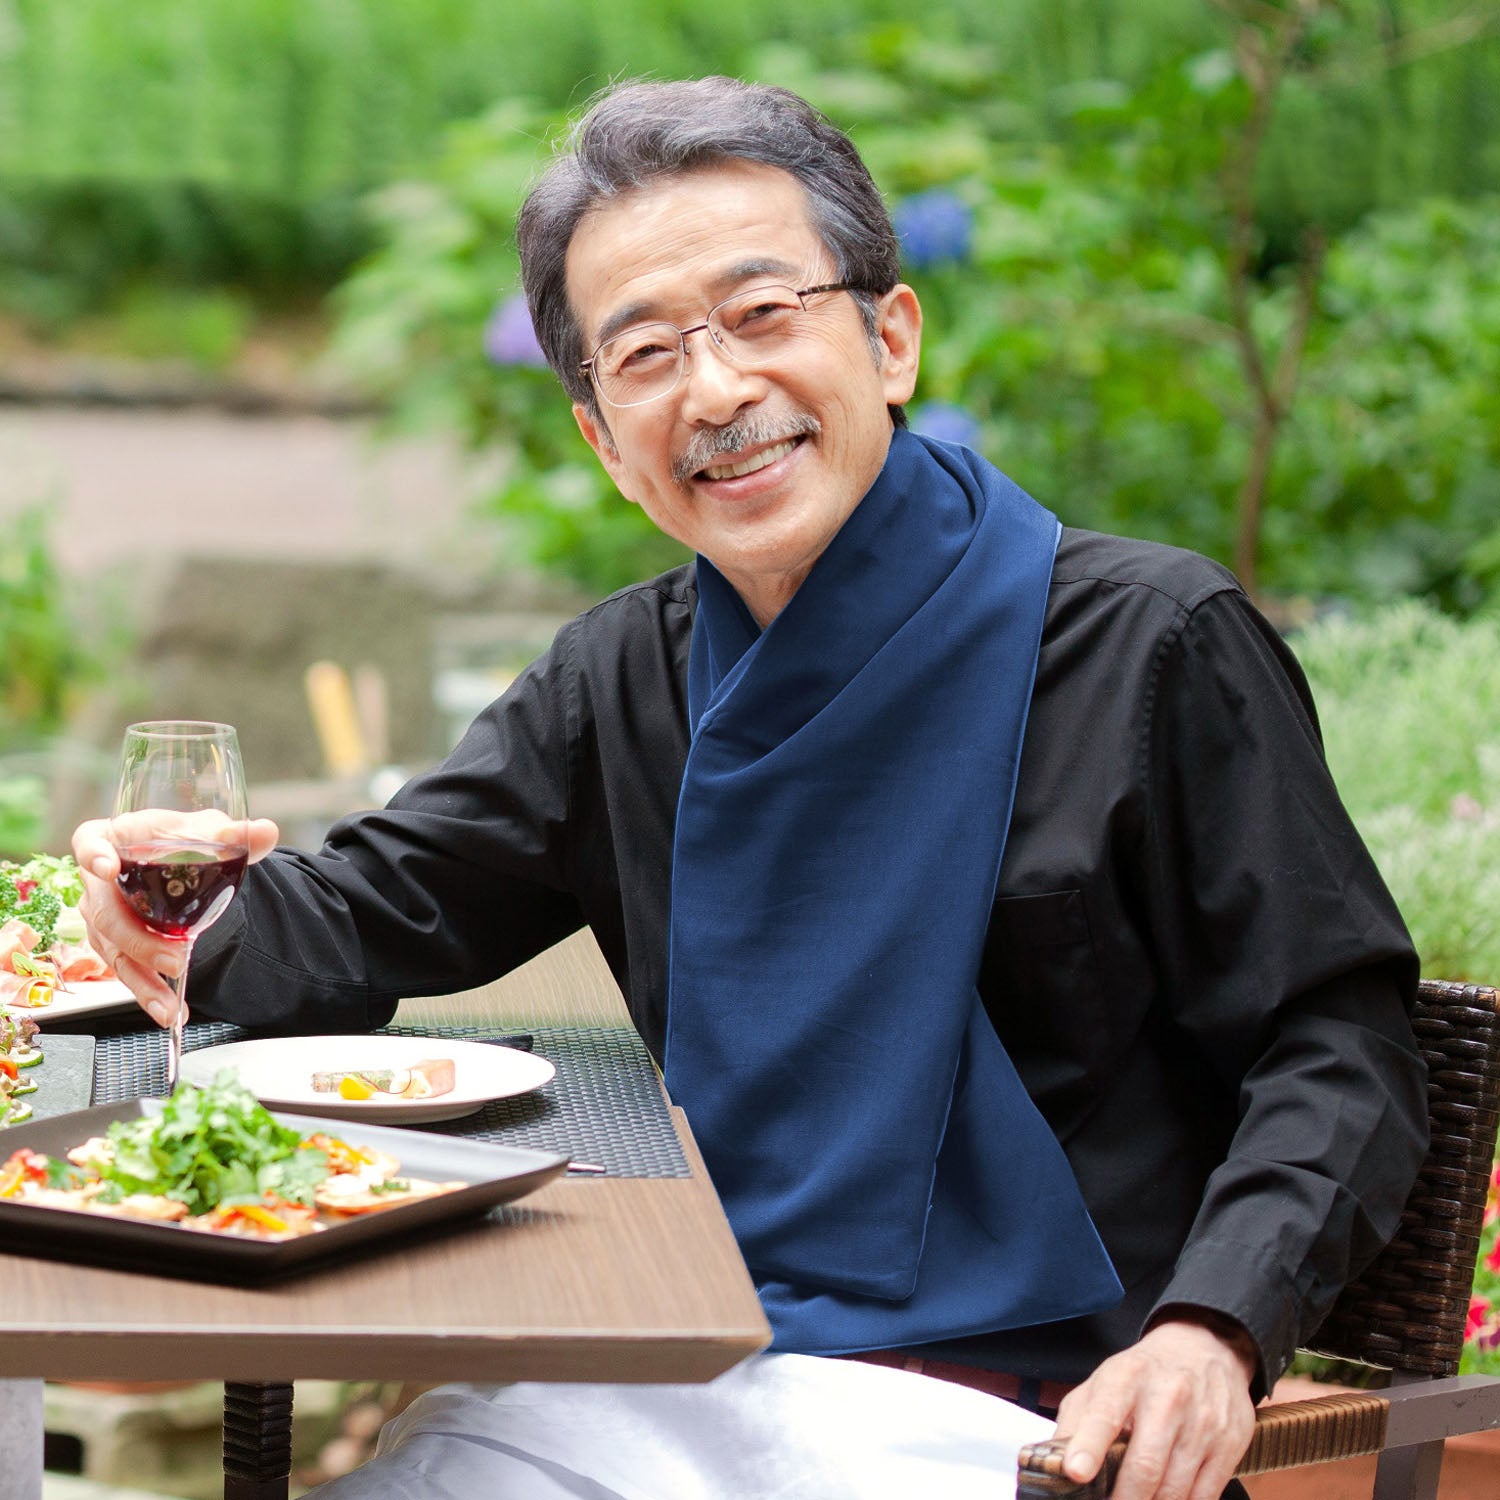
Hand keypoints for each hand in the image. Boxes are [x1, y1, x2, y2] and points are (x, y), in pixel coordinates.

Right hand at [72, 815, 279, 1026]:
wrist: (185, 865)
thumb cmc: (184, 840)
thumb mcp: (208, 832)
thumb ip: (234, 835)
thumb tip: (264, 832)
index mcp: (113, 839)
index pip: (90, 841)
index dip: (94, 854)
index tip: (107, 867)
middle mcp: (99, 881)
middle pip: (105, 912)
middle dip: (139, 940)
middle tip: (175, 958)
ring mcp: (104, 916)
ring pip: (114, 950)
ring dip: (143, 979)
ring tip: (170, 1003)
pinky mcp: (115, 944)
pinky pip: (127, 970)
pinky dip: (148, 991)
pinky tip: (169, 1009)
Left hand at [1050, 1316, 1257, 1499]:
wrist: (1206, 1347)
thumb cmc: (1143, 1373)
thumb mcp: (1103, 1381)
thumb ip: (1076, 1421)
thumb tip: (1054, 1464)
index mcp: (1126, 1378)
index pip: (1104, 1414)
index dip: (1088, 1447)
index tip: (1075, 1472)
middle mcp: (1168, 1397)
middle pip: (1144, 1466)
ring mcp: (1203, 1423)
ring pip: (1174, 1490)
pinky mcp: (1230, 1445)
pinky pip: (1203, 1496)